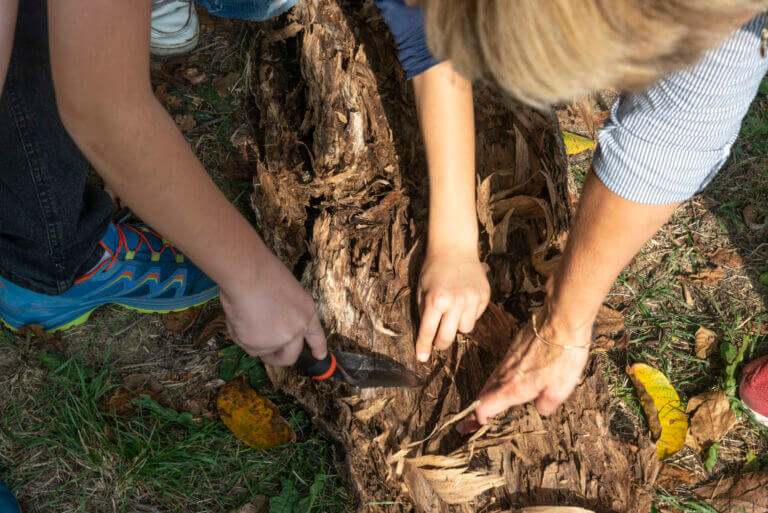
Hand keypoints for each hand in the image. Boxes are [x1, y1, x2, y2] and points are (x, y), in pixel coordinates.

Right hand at [219, 253, 326, 366]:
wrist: (248, 273)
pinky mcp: (259, 345)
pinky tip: (239, 317)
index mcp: (306, 311)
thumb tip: (271, 327)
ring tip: (246, 315)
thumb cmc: (262, 273)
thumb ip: (285, 312)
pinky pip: (246, 346)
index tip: (320, 356)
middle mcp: (298, 329)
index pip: (316, 335)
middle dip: (278, 358)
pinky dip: (240, 335)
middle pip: (290, 356)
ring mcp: (280, 339)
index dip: (318, 347)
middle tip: (267, 353)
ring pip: (263, 351)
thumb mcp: (287, 292)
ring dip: (252, 340)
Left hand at [416, 250, 489, 361]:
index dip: (423, 347)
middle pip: (447, 338)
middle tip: (437, 341)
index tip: (422, 359)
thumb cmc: (433, 269)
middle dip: (440, 343)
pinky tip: (464, 301)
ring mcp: (472, 299)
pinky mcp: (484, 296)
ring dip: (457, 326)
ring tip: (452, 313)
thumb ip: (423, 312)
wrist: (455, 247)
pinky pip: (476, 316)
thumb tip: (427, 336)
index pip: (428, 332)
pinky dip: (469, 314)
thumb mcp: (421, 289)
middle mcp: (455, 302)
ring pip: (465, 329)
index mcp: (435, 300)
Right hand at [456, 311, 591, 433]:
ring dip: (485, 397)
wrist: (561, 321)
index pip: (484, 407)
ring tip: (484, 409)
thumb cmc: (562, 357)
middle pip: (483, 396)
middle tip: (466, 426)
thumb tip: (540, 408)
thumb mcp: (560, 391)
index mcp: (512, 388)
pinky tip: (504, 384)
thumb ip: (545, 405)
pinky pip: (501, 370)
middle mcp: (505, 374)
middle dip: (474, 413)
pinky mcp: (514, 349)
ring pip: (491, 382)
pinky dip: (497, 382)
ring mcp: (508, 359)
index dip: (477, 420)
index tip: (474, 428)